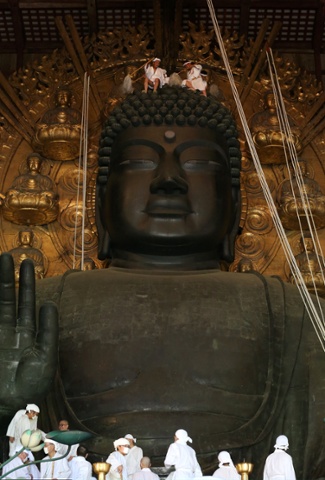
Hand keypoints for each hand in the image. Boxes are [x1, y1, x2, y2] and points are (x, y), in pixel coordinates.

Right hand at [0, 253, 57, 421]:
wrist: (10, 407)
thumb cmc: (31, 387)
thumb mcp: (46, 357)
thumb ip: (48, 330)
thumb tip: (48, 302)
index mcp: (28, 333)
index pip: (27, 302)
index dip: (27, 283)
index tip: (27, 263)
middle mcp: (10, 330)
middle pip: (9, 297)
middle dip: (10, 277)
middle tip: (10, 255)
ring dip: (0, 283)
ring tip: (0, 260)